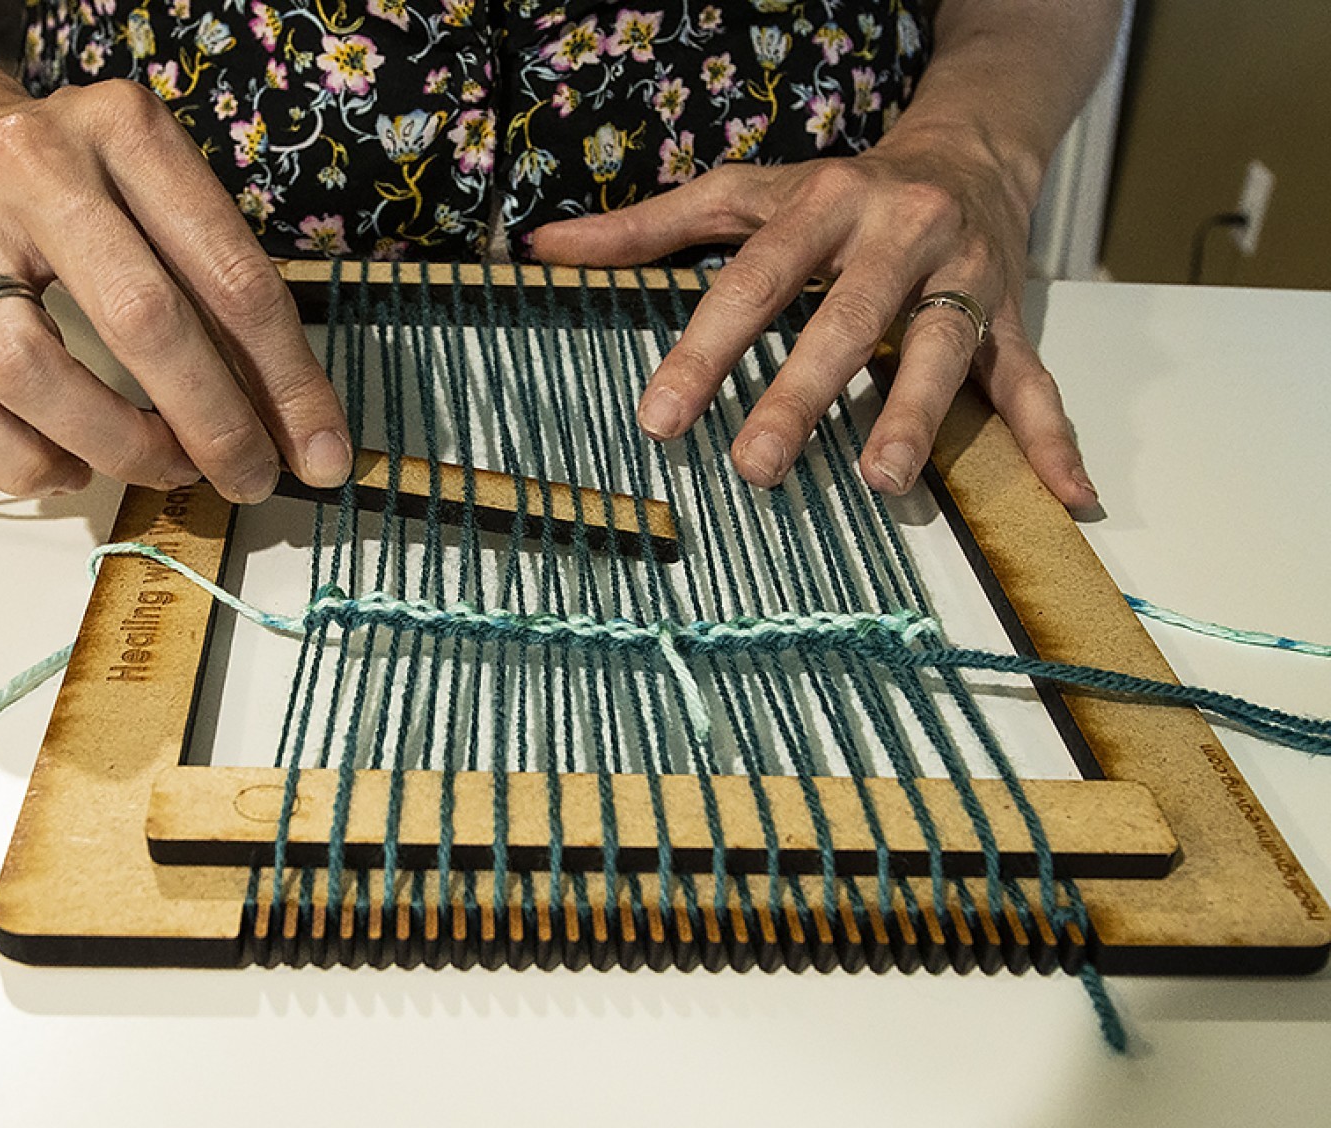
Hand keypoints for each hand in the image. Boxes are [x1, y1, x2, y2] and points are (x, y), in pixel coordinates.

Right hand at [0, 79, 350, 499]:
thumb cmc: (67, 180)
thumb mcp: (153, 189)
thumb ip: (220, 291)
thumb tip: (293, 423)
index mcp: (126, 132)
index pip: (229, 273)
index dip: (286, 379)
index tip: (319, 449)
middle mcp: (39, 172)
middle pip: (142, 320)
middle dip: (215, 423)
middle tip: (251, 477)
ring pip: (35, 372)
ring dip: (119, 446)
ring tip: (167, 467)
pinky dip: (27, 460)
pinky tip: (73, 468)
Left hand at [527, 132, 1097, 510]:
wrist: (971, 146)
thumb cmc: (839, 187)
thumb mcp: (745, 192)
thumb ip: (648, 226)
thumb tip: (545, 247)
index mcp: (825, 203)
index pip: (756, 279)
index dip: (707, 347)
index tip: (661, 416)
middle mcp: (899, 234)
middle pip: (847, 318)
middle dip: (802, 393)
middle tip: (755, 466)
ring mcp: (963, 278)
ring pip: (942, 349)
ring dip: (917, 417)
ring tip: (885, 482)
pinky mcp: (1013, 316)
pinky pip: (1034, 380)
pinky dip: (1054, 438)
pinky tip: (1068, 495)